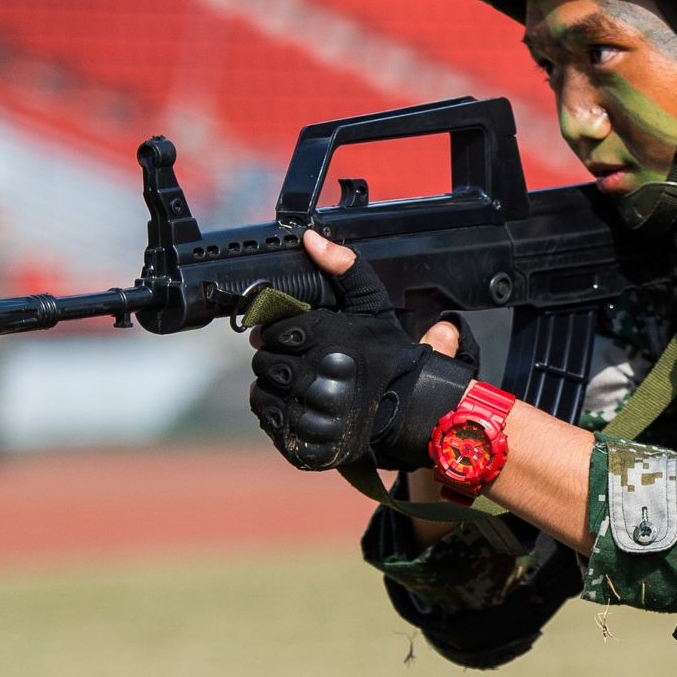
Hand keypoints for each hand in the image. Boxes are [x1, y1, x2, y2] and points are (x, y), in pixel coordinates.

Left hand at [248, 230, 475, 471]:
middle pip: (264, 360)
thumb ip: (346, 269)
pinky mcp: (304, 438)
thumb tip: (310, 239)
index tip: (297, 338)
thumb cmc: (391, 357)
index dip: (281, 333)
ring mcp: (308, 409)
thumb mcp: (374, 306)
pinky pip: (270, 419)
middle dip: (280, 359)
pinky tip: (300, 405)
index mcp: (323, 337)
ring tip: (303, 384)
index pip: (272, 329)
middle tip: (304, 362)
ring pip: (263, 390)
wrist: (413, 411)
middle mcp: (313, 373)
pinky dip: (278, 413)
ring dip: (276, 386)